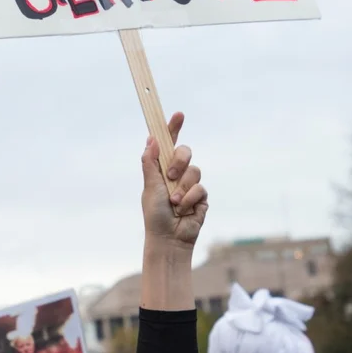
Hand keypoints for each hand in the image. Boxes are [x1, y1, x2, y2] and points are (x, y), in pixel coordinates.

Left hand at [141, 112, 207, 249]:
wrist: (169, 238)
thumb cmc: (155, 215)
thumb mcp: (150, 186)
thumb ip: (150, 163)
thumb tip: (151, 138)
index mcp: (162, 169)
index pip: (168, 144)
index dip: (173, 128)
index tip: (178, 114)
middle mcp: (177, 174)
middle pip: (185, 152)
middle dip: (179, 161)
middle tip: (171, 175)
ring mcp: (190, 185)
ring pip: (195, 170)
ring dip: (182, 188)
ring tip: (174, 203)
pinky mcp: (201, 197)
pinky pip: (200, 188)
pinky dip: (190, 199)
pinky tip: (184, 210)